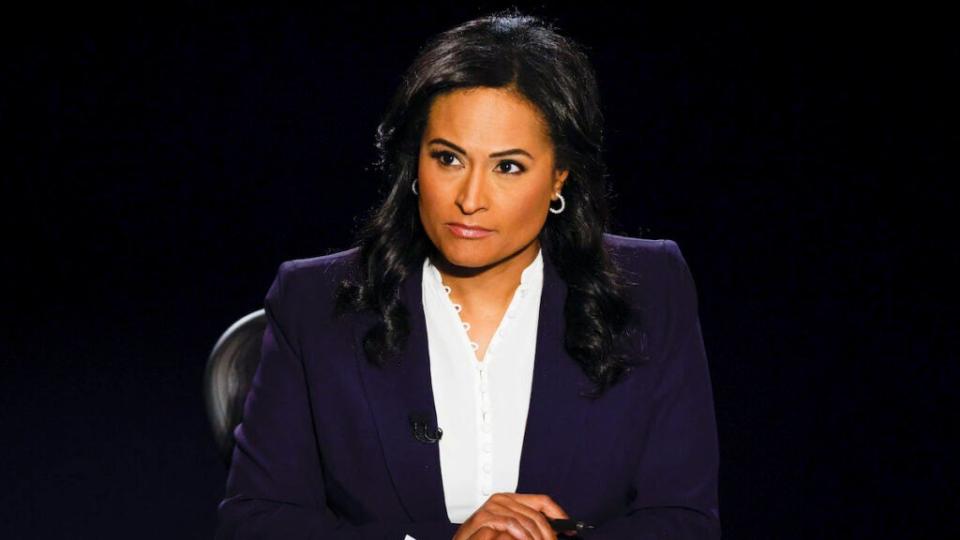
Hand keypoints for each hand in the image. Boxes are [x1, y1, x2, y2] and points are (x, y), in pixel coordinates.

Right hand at [453, 493, 574, 539]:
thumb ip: (527, 526)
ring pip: (526, 520)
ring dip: (536, 536)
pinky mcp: (484, 518)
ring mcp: (492, 507)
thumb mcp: (511, 530)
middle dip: (549, 532)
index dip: (558, 514)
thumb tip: (555, 532)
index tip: (571, 528)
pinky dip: (521, 535)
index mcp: (511, 500)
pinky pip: (511, 524)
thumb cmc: (483, 538)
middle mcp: (502, 500)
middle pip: (537, 513)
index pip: (542, 501)